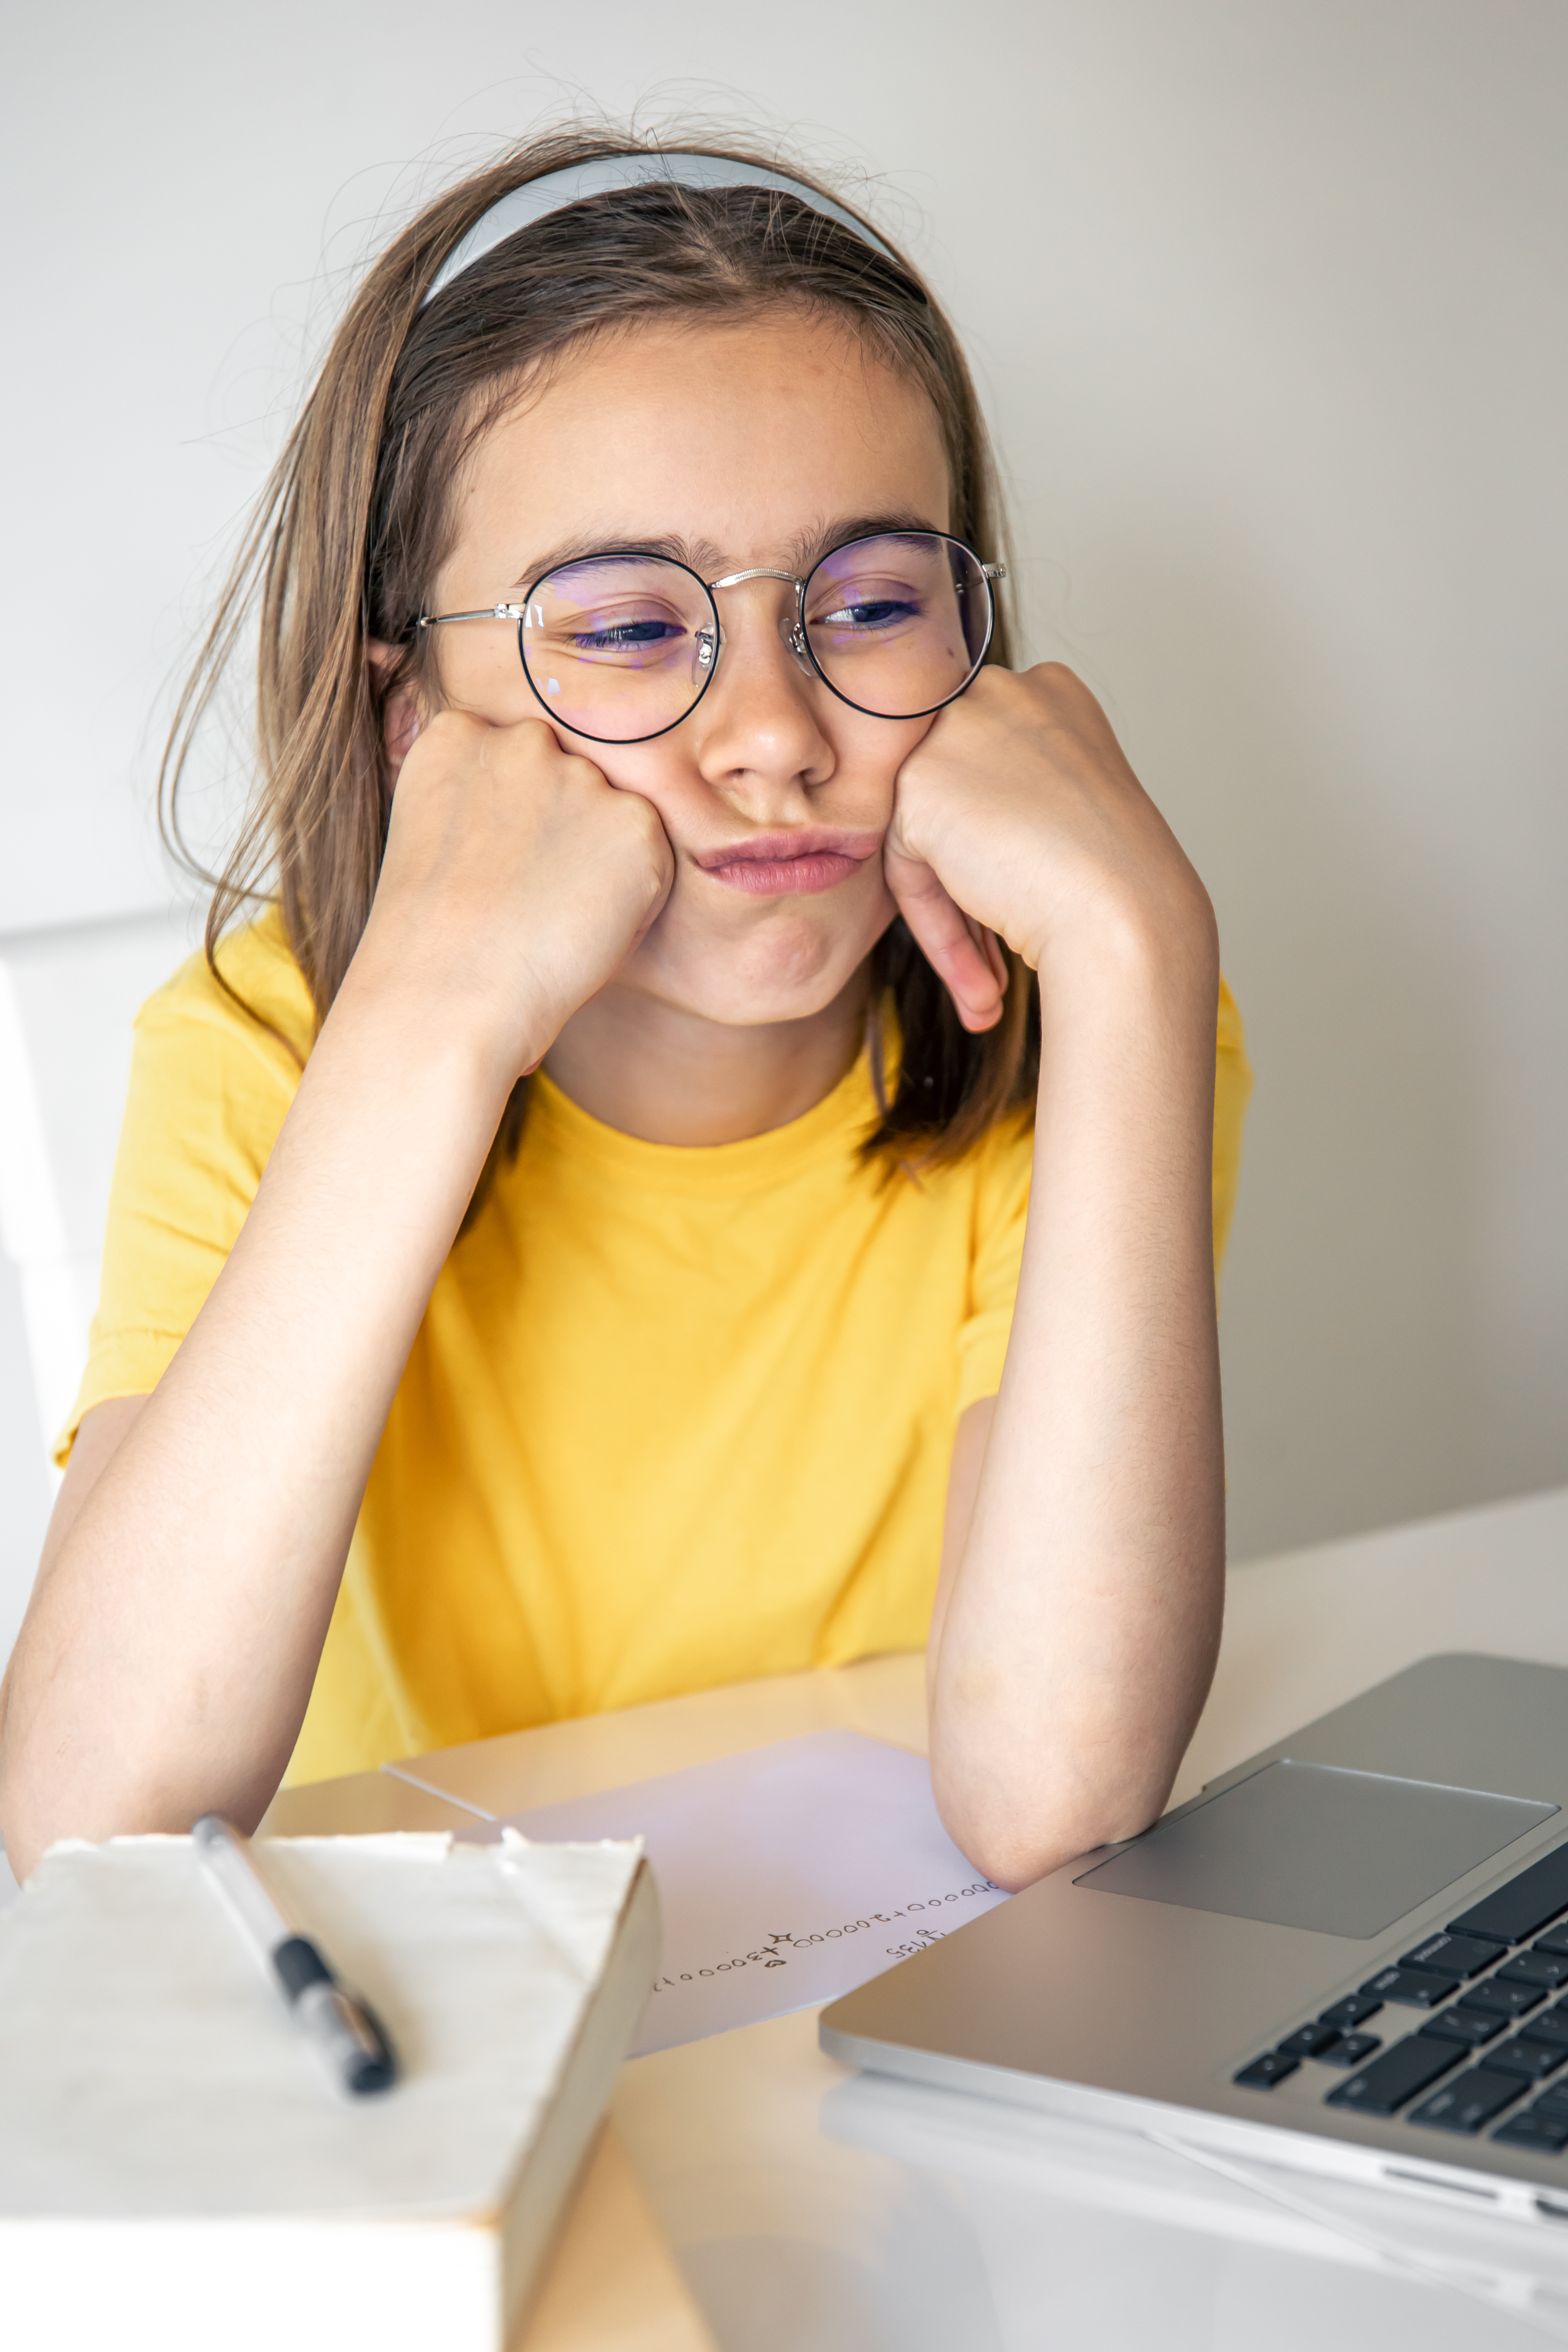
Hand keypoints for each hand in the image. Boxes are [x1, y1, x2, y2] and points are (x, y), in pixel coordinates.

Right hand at [353, 711, 673, 1077]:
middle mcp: (521, 739)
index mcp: (457, 736)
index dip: (515, 822)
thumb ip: (482, 802)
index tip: (495, 869)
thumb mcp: (434, 839)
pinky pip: (652, 858)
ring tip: (553, 920)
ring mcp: (581, 776)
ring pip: (614, 817)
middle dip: (565, 832)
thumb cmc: (433, 943)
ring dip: (601, 864)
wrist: (446, 993)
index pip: (512, 759)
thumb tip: (532, 817)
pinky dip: (635, 899)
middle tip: (530, 900)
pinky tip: (584, 930)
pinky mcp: (634, 822)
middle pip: (570, 779)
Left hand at [884, 664, 1211, 1029]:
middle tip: (996, 966)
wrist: (1126, 913)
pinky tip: (982, 982)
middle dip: (969, 886)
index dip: (1001, 846)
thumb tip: (967, 830)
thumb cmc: (1123, 879)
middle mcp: (1001, 693)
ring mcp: (955, 731)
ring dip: (957, 920)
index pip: (991, 769)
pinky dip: (939, 929)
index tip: (1022, 903)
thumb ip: (1018, 796)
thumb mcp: (1075, 808)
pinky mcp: (918, 785)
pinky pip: (906, 869)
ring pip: (927, 838)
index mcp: (1050, 692)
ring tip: (991, 991)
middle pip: (953, 799)